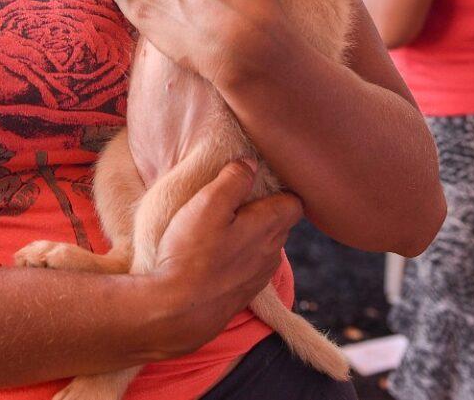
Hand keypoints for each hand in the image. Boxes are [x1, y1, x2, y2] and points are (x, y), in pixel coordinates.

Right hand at [147, 160, 301, 355]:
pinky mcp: (245, 293)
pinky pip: (252, 265)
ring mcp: (259, 275)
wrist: (178, 310)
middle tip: (235, 199)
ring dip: (252, 233)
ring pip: (266, 244)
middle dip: (265, 208)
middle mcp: (272, 251)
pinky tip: (216, 254)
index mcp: (269, 225)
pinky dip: (241, 255)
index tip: (256, 182)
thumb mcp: (207, 203)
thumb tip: (250, 162)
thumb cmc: (190, 253)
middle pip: (281, 222)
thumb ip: (233, 179)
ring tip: (222, 226)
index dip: (280, 188)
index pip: (295, 201)